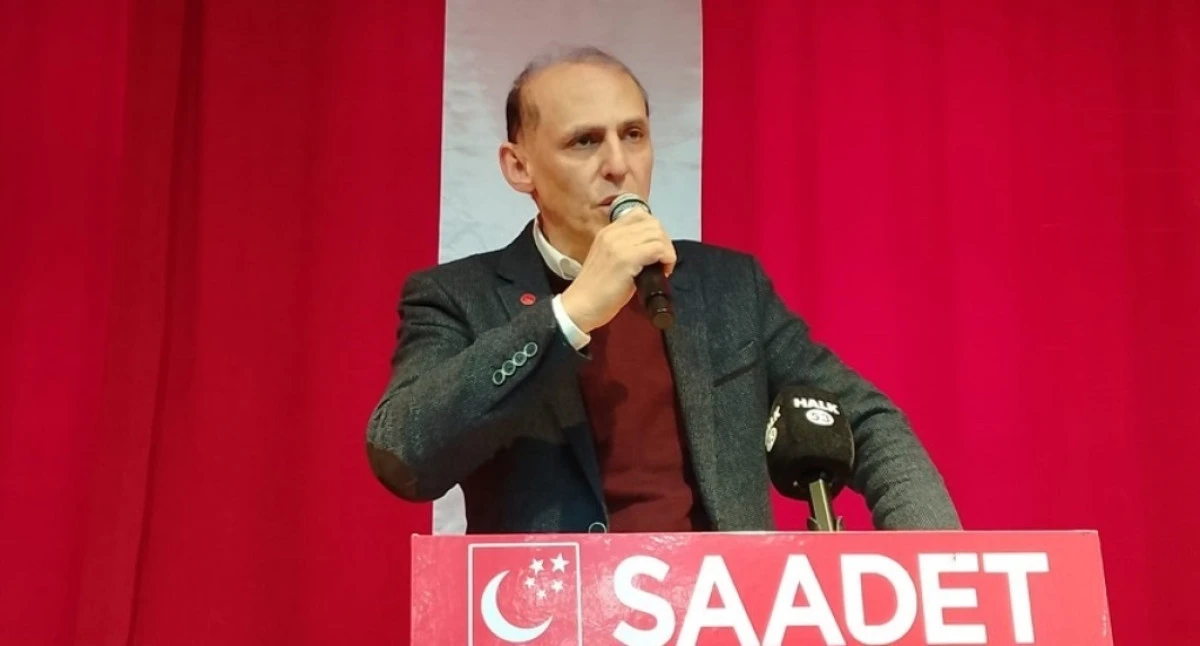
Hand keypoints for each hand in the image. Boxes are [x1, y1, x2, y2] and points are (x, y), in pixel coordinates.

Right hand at [560, 209, 676, 332]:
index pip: (640, 215)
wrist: (580, 307)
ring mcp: (619, 244)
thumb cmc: (596, 291)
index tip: (655, 251)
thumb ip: (627, 249)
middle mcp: (613, 233)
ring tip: (662, 268)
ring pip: (658, 234)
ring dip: (667, 251)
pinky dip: (667, 259)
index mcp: (608, 232)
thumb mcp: (609, 260)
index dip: (654, 231)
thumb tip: (652, 249)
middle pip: (652, 223)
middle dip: (664, 242)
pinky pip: (658, 249)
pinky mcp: (626, 259)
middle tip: (662, 261)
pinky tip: (663, 272)